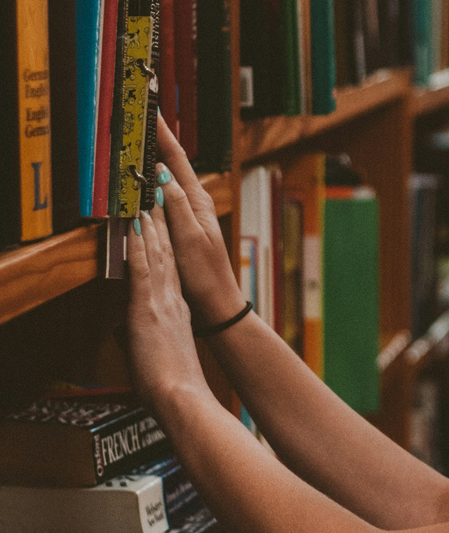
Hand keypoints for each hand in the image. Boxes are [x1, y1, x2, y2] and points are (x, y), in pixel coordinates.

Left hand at [126, 209, 208, 409]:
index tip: (160, 222)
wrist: (181, 395)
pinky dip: (140, 245)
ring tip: (148, 200)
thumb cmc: (171, 385)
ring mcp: (161, 302)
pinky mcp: (147, 308)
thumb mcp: (155, 353)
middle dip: (161, 224)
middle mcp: (172, 300)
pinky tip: (137, 226)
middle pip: (167, 254)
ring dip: (152, 225)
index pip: (169, 270)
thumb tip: (123, 332)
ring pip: (157, 254)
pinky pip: (143, 269)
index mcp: (177, 311)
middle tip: (157, 197)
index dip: (165, 244)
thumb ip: (139, 337)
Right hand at [154, 113, 244, 325]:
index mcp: (198, 201)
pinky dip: (152, 181)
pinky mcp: (182, 225)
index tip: (151, 111)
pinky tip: (143, 179)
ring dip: (154, 157)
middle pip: (172, 163)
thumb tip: (162, 175)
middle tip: (140, 115)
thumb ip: (176, 207)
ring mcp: (189, 213)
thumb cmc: (205, 274)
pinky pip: (164, 196)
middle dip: (157, 138)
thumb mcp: (189, 239)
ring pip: (167, 177)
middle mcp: (195, 202)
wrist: (216, 303)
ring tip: (138, 136)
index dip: (163, 134)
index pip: (177, 160)